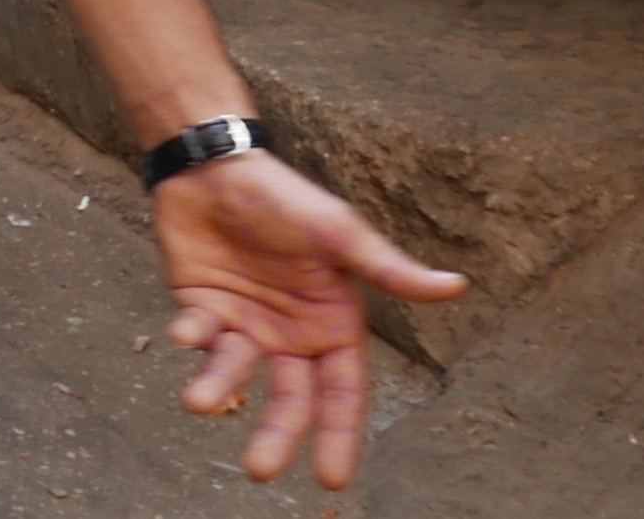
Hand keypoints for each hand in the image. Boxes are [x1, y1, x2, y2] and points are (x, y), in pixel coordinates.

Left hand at [154, 151, 464, 486]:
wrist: (216, 165)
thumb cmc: (285, 198)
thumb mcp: (339, 233)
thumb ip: (388, 269)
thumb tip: (456, 285)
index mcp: (332, 326)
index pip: (341, 393)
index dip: (338, 435)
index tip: (331, 479)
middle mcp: (290, 335)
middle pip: (288, 398)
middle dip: (276, 433)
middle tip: (259, 469)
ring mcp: (244, 323)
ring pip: (234, 371)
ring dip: (217, 388)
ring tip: (198, 402)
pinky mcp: (200, 307)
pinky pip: (197, 334)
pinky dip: (190, 337)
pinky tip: (186, 332)